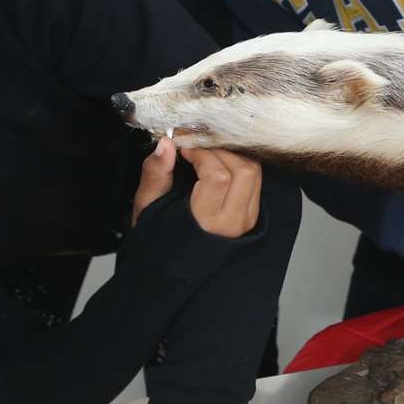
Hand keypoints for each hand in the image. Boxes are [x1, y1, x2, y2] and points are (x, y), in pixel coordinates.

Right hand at [132, 138, 263, 239]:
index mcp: (205, 222)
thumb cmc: (157, 231)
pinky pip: (256, 180)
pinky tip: (219, 166)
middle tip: (198, 152)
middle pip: (243, 171)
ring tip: (208, 157)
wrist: (173, 259)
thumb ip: (155, 171)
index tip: (186, 150)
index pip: (218, 177)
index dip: (203, 155)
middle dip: (220, 152)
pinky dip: (239, 165)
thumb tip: (166, 144)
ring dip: (232, 156)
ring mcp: (246, 219)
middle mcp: (232, 222)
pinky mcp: (252, 216)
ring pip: (253, 173)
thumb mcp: (147, 203)